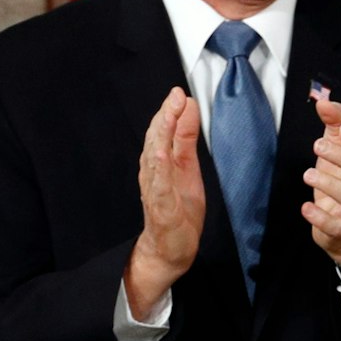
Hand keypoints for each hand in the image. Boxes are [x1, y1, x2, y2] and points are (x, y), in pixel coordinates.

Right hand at [126, 87, 204, 316]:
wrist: (170, 249)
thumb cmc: (178, 208)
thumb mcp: (187, 167)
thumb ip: (186, 138)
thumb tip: (187, 107)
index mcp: (160, 162)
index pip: (161, 131)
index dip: (169, 111)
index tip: (179, 92)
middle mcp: (152, 173)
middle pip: (155, 140)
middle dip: (164, 117)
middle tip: (175, 95)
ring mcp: (155, 190)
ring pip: (154, 158)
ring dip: (160, 136)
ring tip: (168, 115)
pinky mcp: (160, 208)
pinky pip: (158, 187)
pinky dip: (159, 170)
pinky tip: (161, 155)